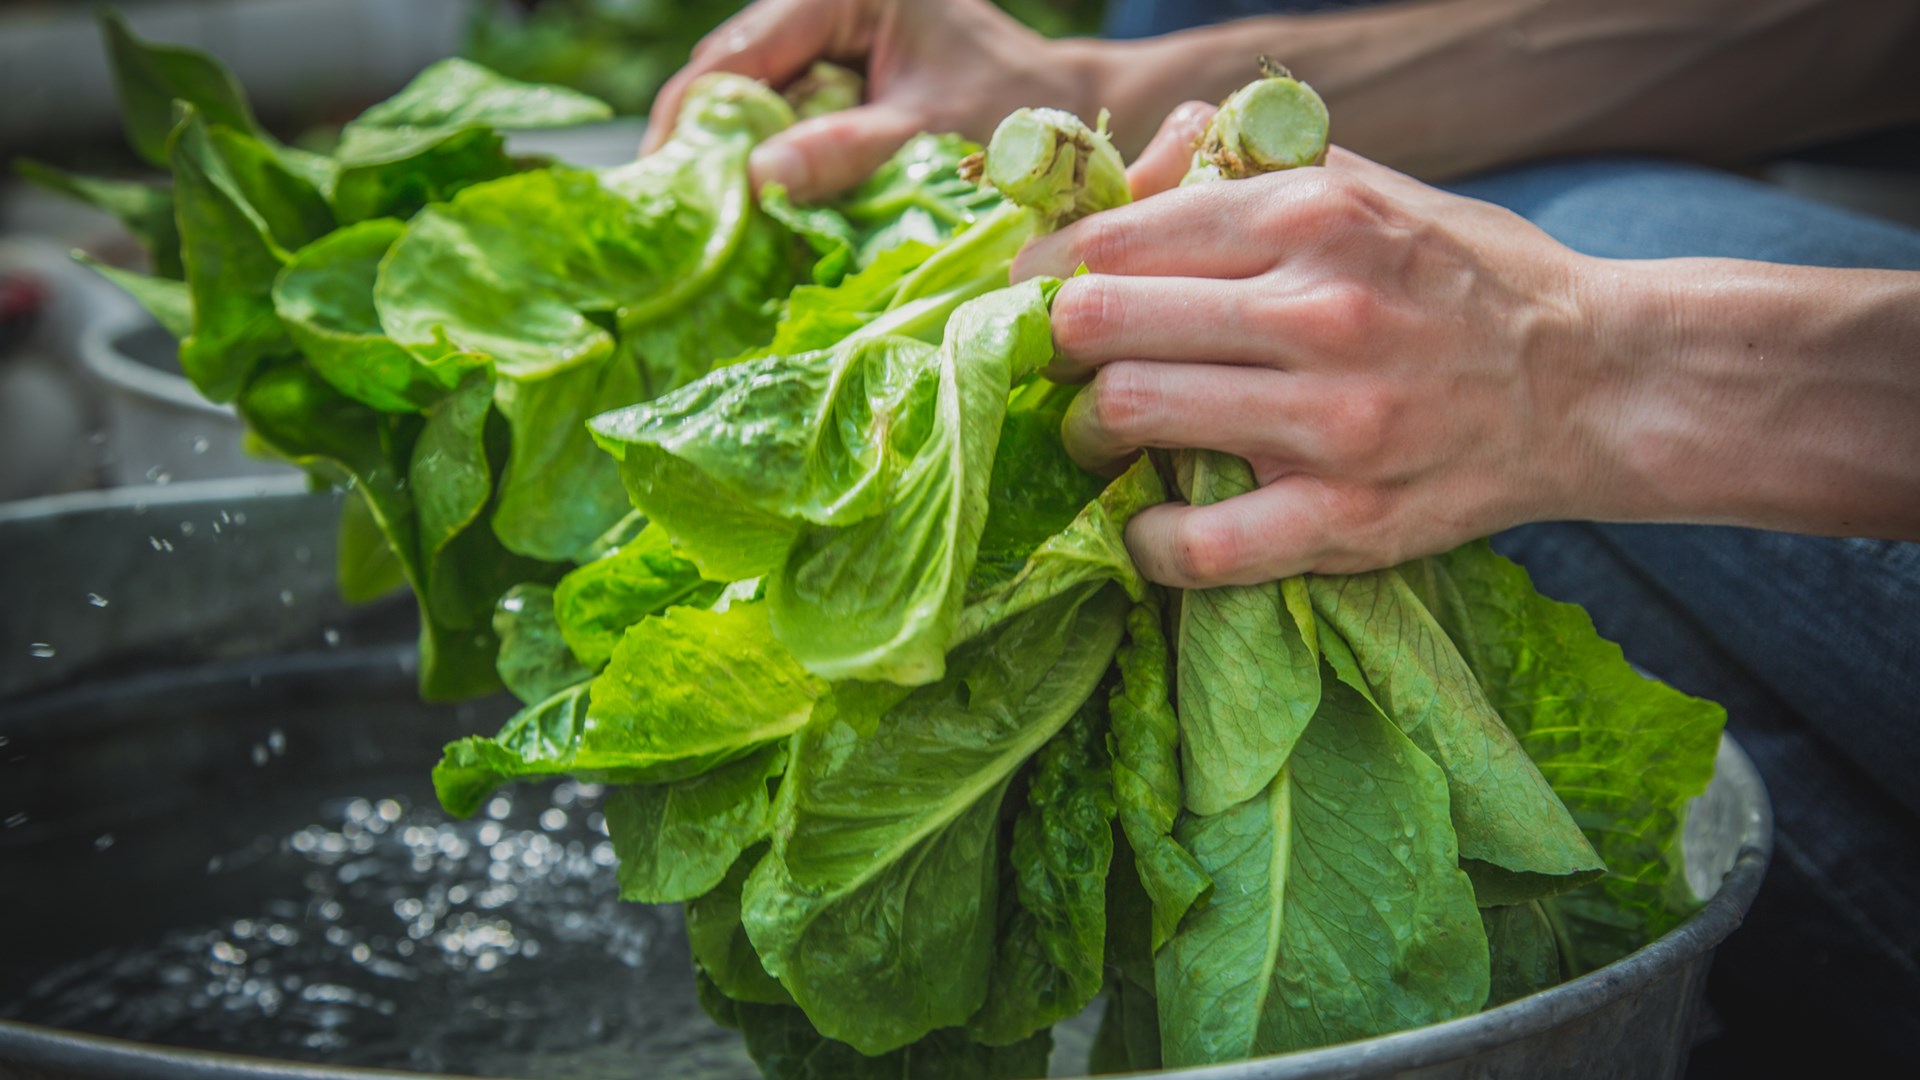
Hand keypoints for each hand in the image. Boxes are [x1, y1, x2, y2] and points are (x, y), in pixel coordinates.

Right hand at [645, 0, 1105, 201]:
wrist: (1067, 114)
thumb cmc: (1019, 110)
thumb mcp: (932, 131)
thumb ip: (849, 151)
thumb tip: (757, 179)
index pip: (735, 57)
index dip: (689, 122)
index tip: (660, 188)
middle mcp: (818, 10)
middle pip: (730, 81)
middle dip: (707, 149)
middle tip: (677, 225)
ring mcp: (821, 47)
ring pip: (751, 108)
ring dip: (738, 167)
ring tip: (709, 231)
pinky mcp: (832, 87)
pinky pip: (784, 128)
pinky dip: (775, 173)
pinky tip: (760, 220)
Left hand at [1015, 116, 1610, 586]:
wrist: (1596, 382)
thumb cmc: (1462, 279)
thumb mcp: (1366, 187)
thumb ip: (1242, 166)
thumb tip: (1132, 168)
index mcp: (1310, 216)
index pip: (1113, 236)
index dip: (1043, 270)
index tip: (1029, 297)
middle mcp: (1317, 310)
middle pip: (1098, 321)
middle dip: (1050, 346)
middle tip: (1054, 365)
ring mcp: (1334, 422)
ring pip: (1131, 413)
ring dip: (1085, 431)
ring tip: (1099, 433)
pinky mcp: (1350, 519)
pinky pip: (1200, 545)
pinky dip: (1148, 542)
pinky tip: (1147, 527)